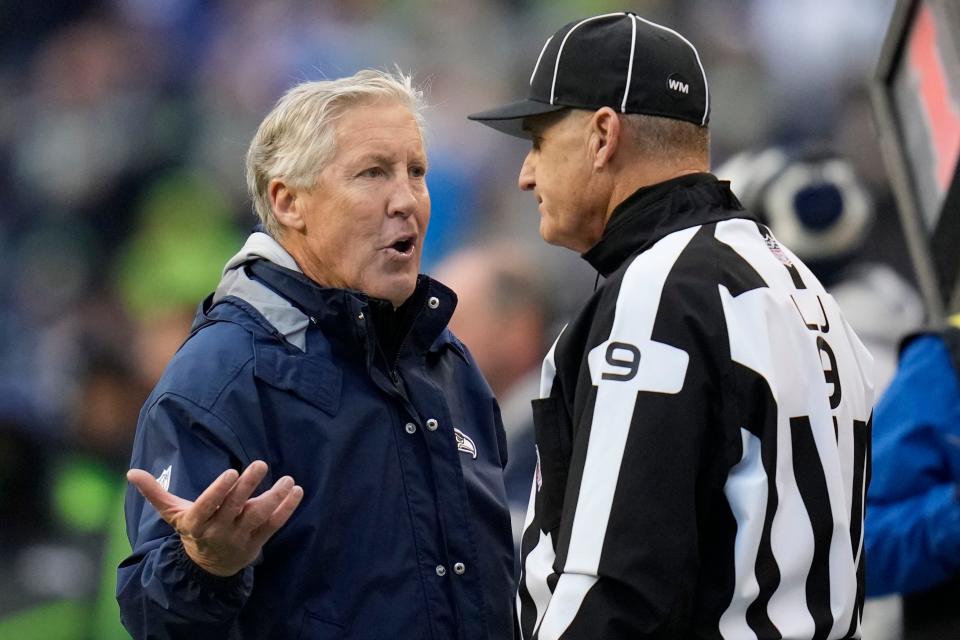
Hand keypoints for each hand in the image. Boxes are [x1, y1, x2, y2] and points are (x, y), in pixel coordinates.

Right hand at [127, 461, 303, 576]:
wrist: (208, 568)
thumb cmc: (192, 530)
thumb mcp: (172, 514)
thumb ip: (155, 493)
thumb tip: (131, 473)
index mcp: (196, 523)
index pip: (208, 506)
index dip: (219, 491)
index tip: (230, 472)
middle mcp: (218, 531)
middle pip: (235, 507)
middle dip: (248, 486)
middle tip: (260, 464)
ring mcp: (240, 537)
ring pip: (258, 517)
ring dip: (274, 498)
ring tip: (287, 480)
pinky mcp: (258, 541)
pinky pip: (274, 525)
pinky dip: (287, 509)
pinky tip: (296, 491)